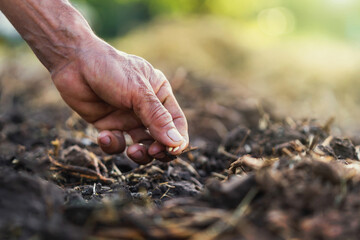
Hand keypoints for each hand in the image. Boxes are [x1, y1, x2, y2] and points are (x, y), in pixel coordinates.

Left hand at [51, 39, 188, 163]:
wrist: (74, 63)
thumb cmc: (111, 69)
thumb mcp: (138, 92)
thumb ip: (157, 117)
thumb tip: (176, 142)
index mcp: (160, 95)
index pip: (177, 122)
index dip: (178, 139)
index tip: (172, 151)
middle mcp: (146, 109)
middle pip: (161, 139)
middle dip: (158, 150)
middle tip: (152, 152)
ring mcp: (128, 119)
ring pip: (141, 146)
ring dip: (139, 153)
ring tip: (132, 151)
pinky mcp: (109, 126)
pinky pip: (117, 144)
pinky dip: (112, 145)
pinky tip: (103, 136)